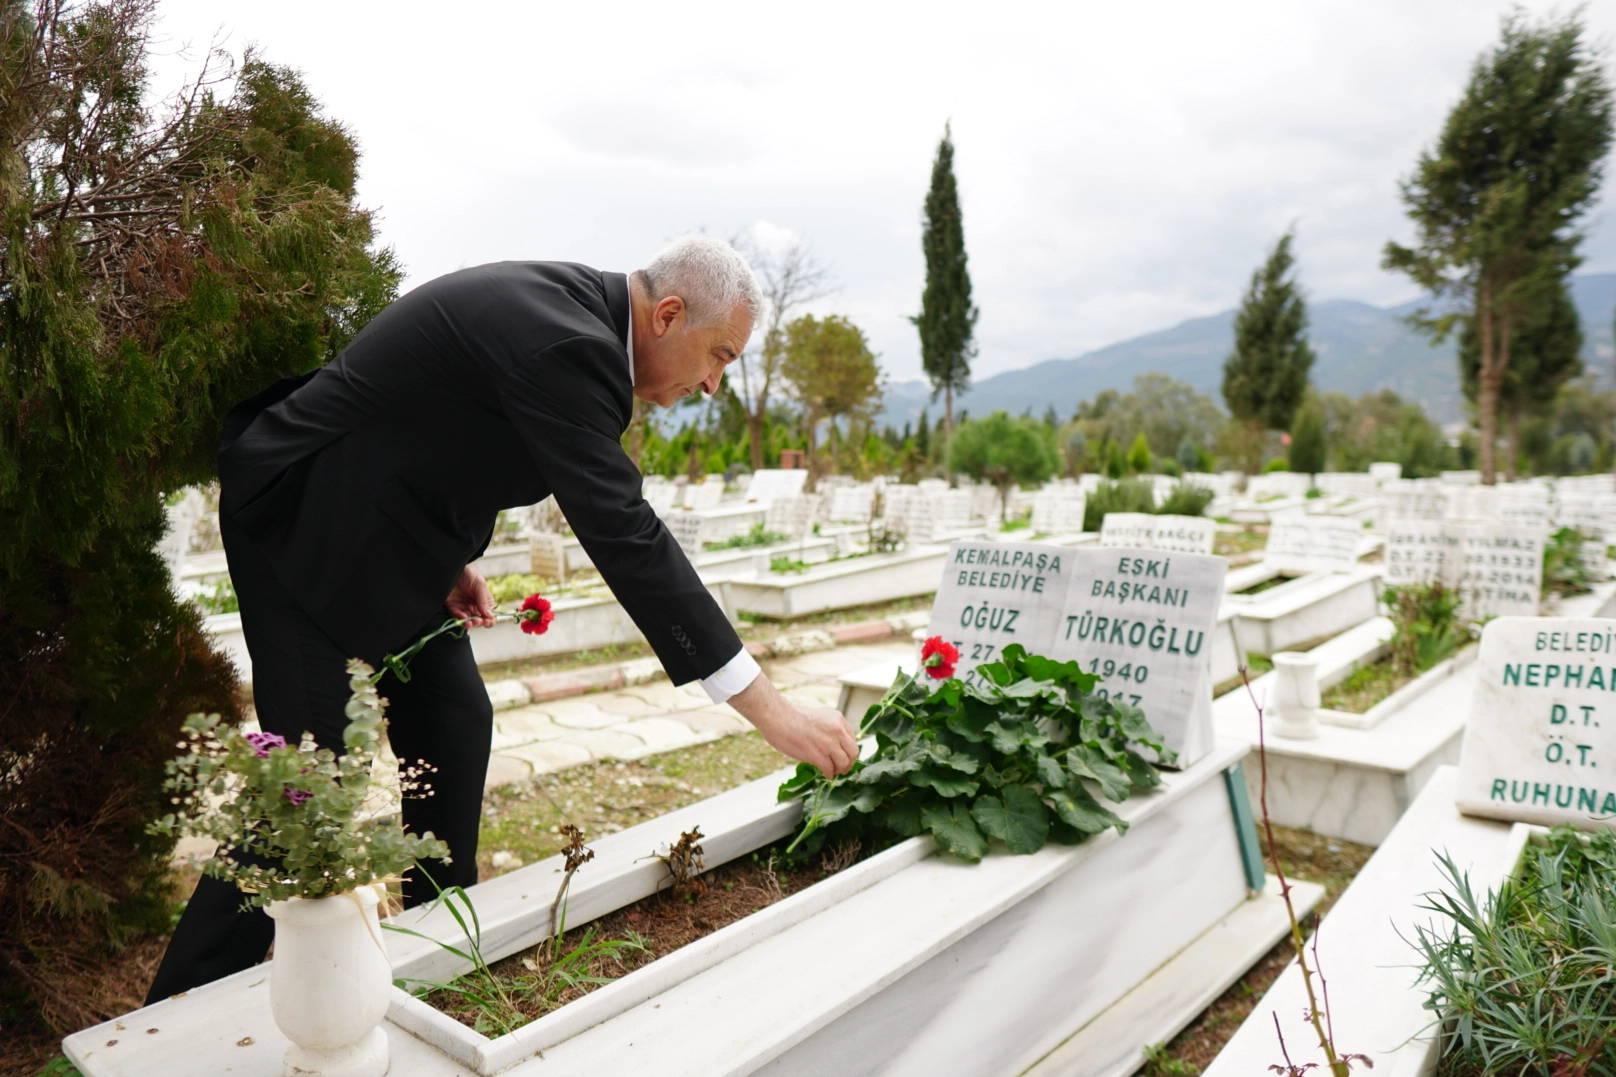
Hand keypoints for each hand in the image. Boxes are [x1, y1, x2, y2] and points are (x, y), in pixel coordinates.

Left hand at [445, 564, 495, 626]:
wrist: (454, 567)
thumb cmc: (470, 574)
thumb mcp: (479, 586)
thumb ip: (483, 601)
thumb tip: (489, 616)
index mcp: (485, 602)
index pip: (489, 616)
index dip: (489, 621)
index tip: (486, 621)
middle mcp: (475, 606)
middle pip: (479, 621)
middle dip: (478, 623)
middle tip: (476, 621)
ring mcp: (464, 607)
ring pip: (467, 621)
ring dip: (469, 624)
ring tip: (469, 623)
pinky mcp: (453, 606)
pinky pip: (456, 616)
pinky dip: (459, 618)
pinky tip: (462, 616)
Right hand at [726, 674, 858, 776]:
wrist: (778, 718)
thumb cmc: (792, 717)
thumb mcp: (820, 718)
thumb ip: (830, 730)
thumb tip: (836, 747)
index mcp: (838, 719)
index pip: (853, 739)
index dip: (849, 751)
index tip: (844, 756)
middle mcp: (837, 730)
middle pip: (853, 752)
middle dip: (849, 763)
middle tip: (843, 769)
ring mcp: (829, 743)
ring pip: (844, 763)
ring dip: (839, 770)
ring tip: (833, 772)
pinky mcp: (818, 755)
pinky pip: (830, 769)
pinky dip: (829, 774)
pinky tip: (826, 774)